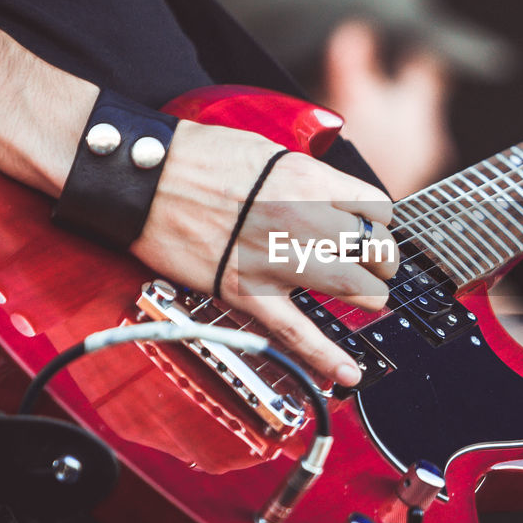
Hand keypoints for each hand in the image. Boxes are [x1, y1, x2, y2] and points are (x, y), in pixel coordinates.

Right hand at [132, 122, 397, 386]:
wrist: (142, 177)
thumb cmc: (196, 157)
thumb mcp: (268, 150)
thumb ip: (304, 178)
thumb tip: (327, 197)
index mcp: (309, 179)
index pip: (376, 208)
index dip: (379, 223)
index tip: (372, 230)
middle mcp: (303, 219)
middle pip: (374, 249)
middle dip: (381, 261)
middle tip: (375, 266)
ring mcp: (277, 258)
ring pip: (353, 288)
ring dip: (368, 296)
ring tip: (366, 297)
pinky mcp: (247, 292)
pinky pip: (297, 332)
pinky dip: (327, 357)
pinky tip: (348, 371)